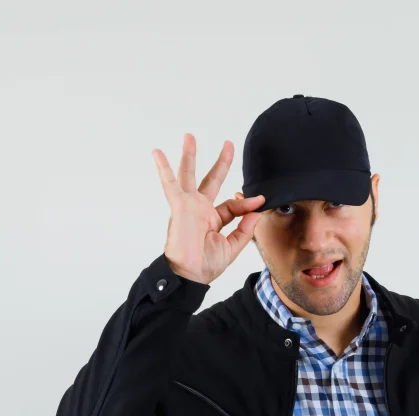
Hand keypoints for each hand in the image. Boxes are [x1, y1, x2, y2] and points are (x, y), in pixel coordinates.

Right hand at [152, 133, 265, 284]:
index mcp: (213, 219)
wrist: (190, 275)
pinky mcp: (179, 206)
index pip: (233, 205)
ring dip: (189, 156)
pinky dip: (163, 169)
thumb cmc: (206, 265)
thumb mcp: (232, 246)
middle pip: (211, 180)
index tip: (261, 200)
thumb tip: (257, 211)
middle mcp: (201, 210)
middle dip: (221, 163)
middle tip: (228, 143)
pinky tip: (157, 153)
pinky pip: (170, 184)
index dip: (248, 203)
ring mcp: (189, 206)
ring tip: (189, 136)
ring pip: (189, 175)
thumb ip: (245, 228)